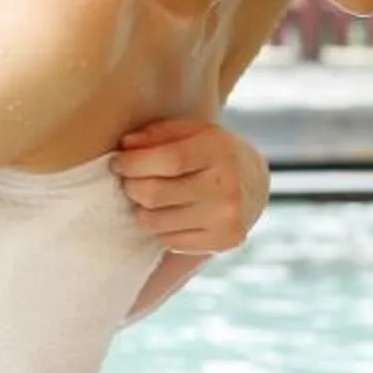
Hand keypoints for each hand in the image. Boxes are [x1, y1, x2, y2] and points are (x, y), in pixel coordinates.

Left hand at [112, 119, 269, 253]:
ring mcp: (227, 217)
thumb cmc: (211, 153)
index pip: (167, 160)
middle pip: (155, 194)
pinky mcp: (224, 241)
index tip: (118, 163)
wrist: (254, 184)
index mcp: (219, 150)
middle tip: (130, 182)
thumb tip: (127, 146)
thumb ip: (158, 134)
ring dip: (143, 211)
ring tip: (149, 198)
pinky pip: (169, 241)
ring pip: (156, 222)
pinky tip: (172, 214)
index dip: (134, 164)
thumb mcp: (191, 131)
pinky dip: (161, 228)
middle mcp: (227, 186)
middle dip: (132, 187)